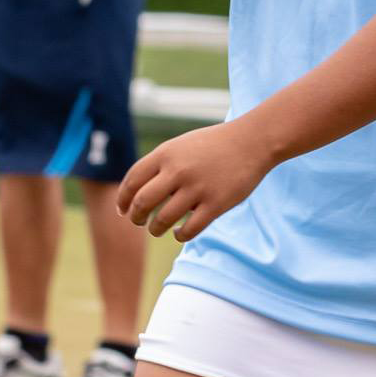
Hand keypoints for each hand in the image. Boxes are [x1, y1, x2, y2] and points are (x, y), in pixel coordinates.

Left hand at [116, 118, 272, 242]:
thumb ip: (159, 165)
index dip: (123, 199)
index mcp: (166, 153)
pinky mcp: (216, 204)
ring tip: (158, 229)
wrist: (252, 141)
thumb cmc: (214, 145)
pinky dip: (179, 235)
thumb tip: (135, 195)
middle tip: (139, 221)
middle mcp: (179, 170)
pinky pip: (189, 230)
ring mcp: (198, 188)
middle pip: (143, 203)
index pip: (132, 181)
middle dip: (136, 217)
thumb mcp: (181, 145)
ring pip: (163, 220)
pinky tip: (180, 232)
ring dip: (156, 229)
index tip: (123, 210)